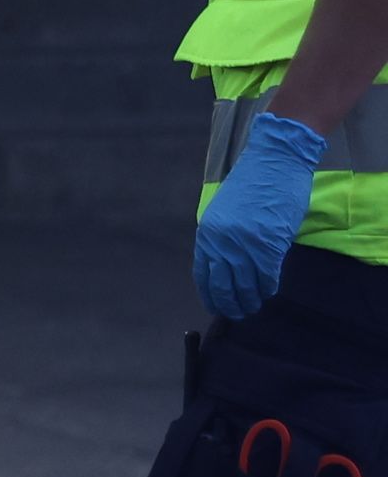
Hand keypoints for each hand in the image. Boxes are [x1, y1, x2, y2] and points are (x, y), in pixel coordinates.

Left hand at [201, 107, 326, 326]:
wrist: (273, 163)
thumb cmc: (252, 186)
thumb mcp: (225, 213)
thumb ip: (223, 239)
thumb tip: (226, 267)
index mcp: (207, 233)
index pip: (203, 274)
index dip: (210, 294)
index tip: (217, 306)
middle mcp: (221, 241)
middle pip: (222, 285)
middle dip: (230, 303)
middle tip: (239, 313)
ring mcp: (244, 244)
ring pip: (245, 284)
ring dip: (250, 299)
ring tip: (254, 307)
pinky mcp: (268, 243)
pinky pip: (266, 275)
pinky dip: (267, 287)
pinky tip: (268, 292)